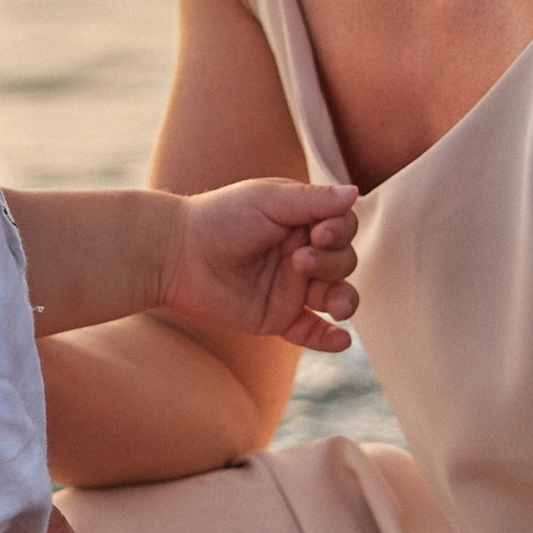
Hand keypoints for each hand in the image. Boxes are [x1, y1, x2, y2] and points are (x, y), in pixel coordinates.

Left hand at [160, 177, 357, 352]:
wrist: (176, 254)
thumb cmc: (220, 217)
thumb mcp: (269, 200)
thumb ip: (313, 200)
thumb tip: (355, 192)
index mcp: (302, 223)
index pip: (343, 228)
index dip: (341, 232)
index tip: (320, 233)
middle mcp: (301, 255)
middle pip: (344, 262)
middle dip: (333, 263)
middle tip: (299, 261)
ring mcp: (291, 289)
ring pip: (335, 297)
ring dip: (342, 300)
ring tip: (334, 306)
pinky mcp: (276, 318)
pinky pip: (311, 332)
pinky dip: (329, 339)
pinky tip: (342, 340)